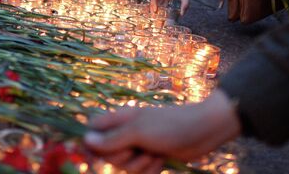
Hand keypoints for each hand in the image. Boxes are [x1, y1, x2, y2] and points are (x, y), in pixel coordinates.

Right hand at [84, 89, 241, 171]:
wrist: (202, 132)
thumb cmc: (169, 125)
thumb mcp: (138, 132)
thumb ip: (112, 138)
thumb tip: (85, 139)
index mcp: (120, 119)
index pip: (93, 130)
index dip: (90, 144)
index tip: (95, 158)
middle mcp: (127, 132)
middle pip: (108, 154)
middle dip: (123, 159)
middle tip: (138, 150)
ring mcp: (140, 146)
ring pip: (125, 166)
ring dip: (140, 166)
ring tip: (155, 154)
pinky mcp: (151, 158)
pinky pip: (141, 172)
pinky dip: (150, 170)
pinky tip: (161, 161)